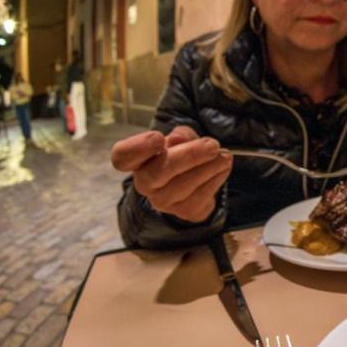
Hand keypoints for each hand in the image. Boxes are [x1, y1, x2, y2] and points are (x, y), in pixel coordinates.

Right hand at [111, 126, 232, 222]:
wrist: (196, 184)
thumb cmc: (182, 155)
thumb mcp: (182, 139)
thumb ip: (181, 135)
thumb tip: (180, 139)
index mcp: (137, 161)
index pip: (122, 157)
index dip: (137, 148)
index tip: (158, 138)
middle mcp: (145, 183)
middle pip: (157, 173)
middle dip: (187, 157)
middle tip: (212, 145)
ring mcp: (163, 201)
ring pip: (183, 185)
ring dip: (208, 168)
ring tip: (224, 156)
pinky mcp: (184, 211)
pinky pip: (200, 195)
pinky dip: (216, 179)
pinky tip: (223, 168)